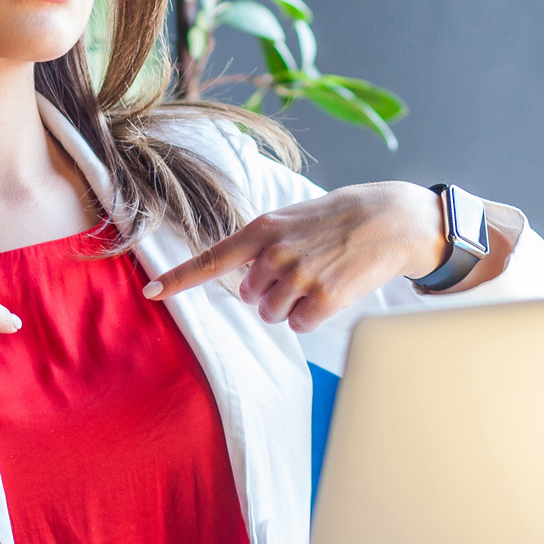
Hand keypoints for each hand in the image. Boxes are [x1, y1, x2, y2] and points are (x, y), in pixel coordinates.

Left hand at [142, 182, 445, 333]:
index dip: (178, 279)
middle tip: (303, 271)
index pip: (211, 259)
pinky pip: (300, 326)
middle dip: (271, 292)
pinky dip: (312, 318)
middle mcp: (276, 253)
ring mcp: (301, 276)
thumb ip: (263, 245)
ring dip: (292, 307)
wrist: (393, 219)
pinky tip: (332, 293)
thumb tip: (244, 283)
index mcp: (263, 229)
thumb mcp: (293, 218)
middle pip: (250, 298)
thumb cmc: (341, 217)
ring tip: (319, 279)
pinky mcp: (325, 297)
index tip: (150, 293)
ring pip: (273, 315)